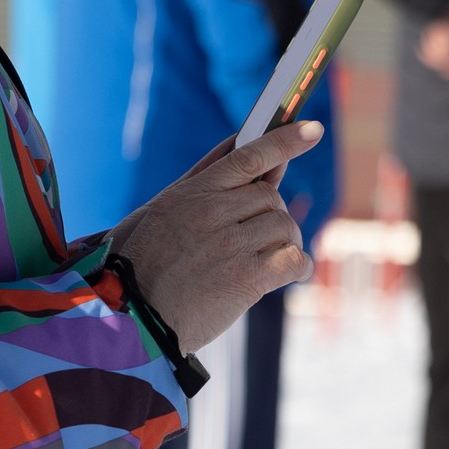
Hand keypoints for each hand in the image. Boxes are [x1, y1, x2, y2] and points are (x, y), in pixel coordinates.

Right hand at [112, 122, 324, 352]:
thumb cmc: (149, 262)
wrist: (136, 318)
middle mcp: (213, 213)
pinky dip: (297, 266)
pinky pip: (294, 260)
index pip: (248, 156)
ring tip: (267, 258)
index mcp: (193, 193)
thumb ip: (205, 178)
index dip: (284, 140)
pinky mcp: (247, 279)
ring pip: (285, 226)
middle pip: (272, 196)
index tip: (312, 130)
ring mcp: (232, 245)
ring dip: (285, 241)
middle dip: (273, 213)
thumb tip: (243, 144)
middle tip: (259, 235)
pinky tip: (285, 273)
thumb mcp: (162, 211)